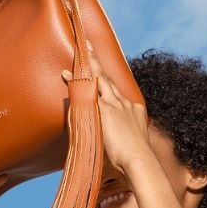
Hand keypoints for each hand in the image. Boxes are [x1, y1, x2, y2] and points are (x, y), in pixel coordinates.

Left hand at [61, 40, 149, 173]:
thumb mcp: (131, 146)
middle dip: (98, 62)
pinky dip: (76, 82)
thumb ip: (120, 142)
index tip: (102, 75)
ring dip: (90, 63)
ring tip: (81, 48)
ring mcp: (114, 104)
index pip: (117, 92)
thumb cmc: (134, 161)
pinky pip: (88, 91)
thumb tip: (114, 154)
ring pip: (100, 78)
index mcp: (134, 111)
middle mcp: (124, 103)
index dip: (106, 82)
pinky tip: (67, 74)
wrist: (139, 160)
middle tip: (89, 46)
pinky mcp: (104, 109)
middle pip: (108, 78)